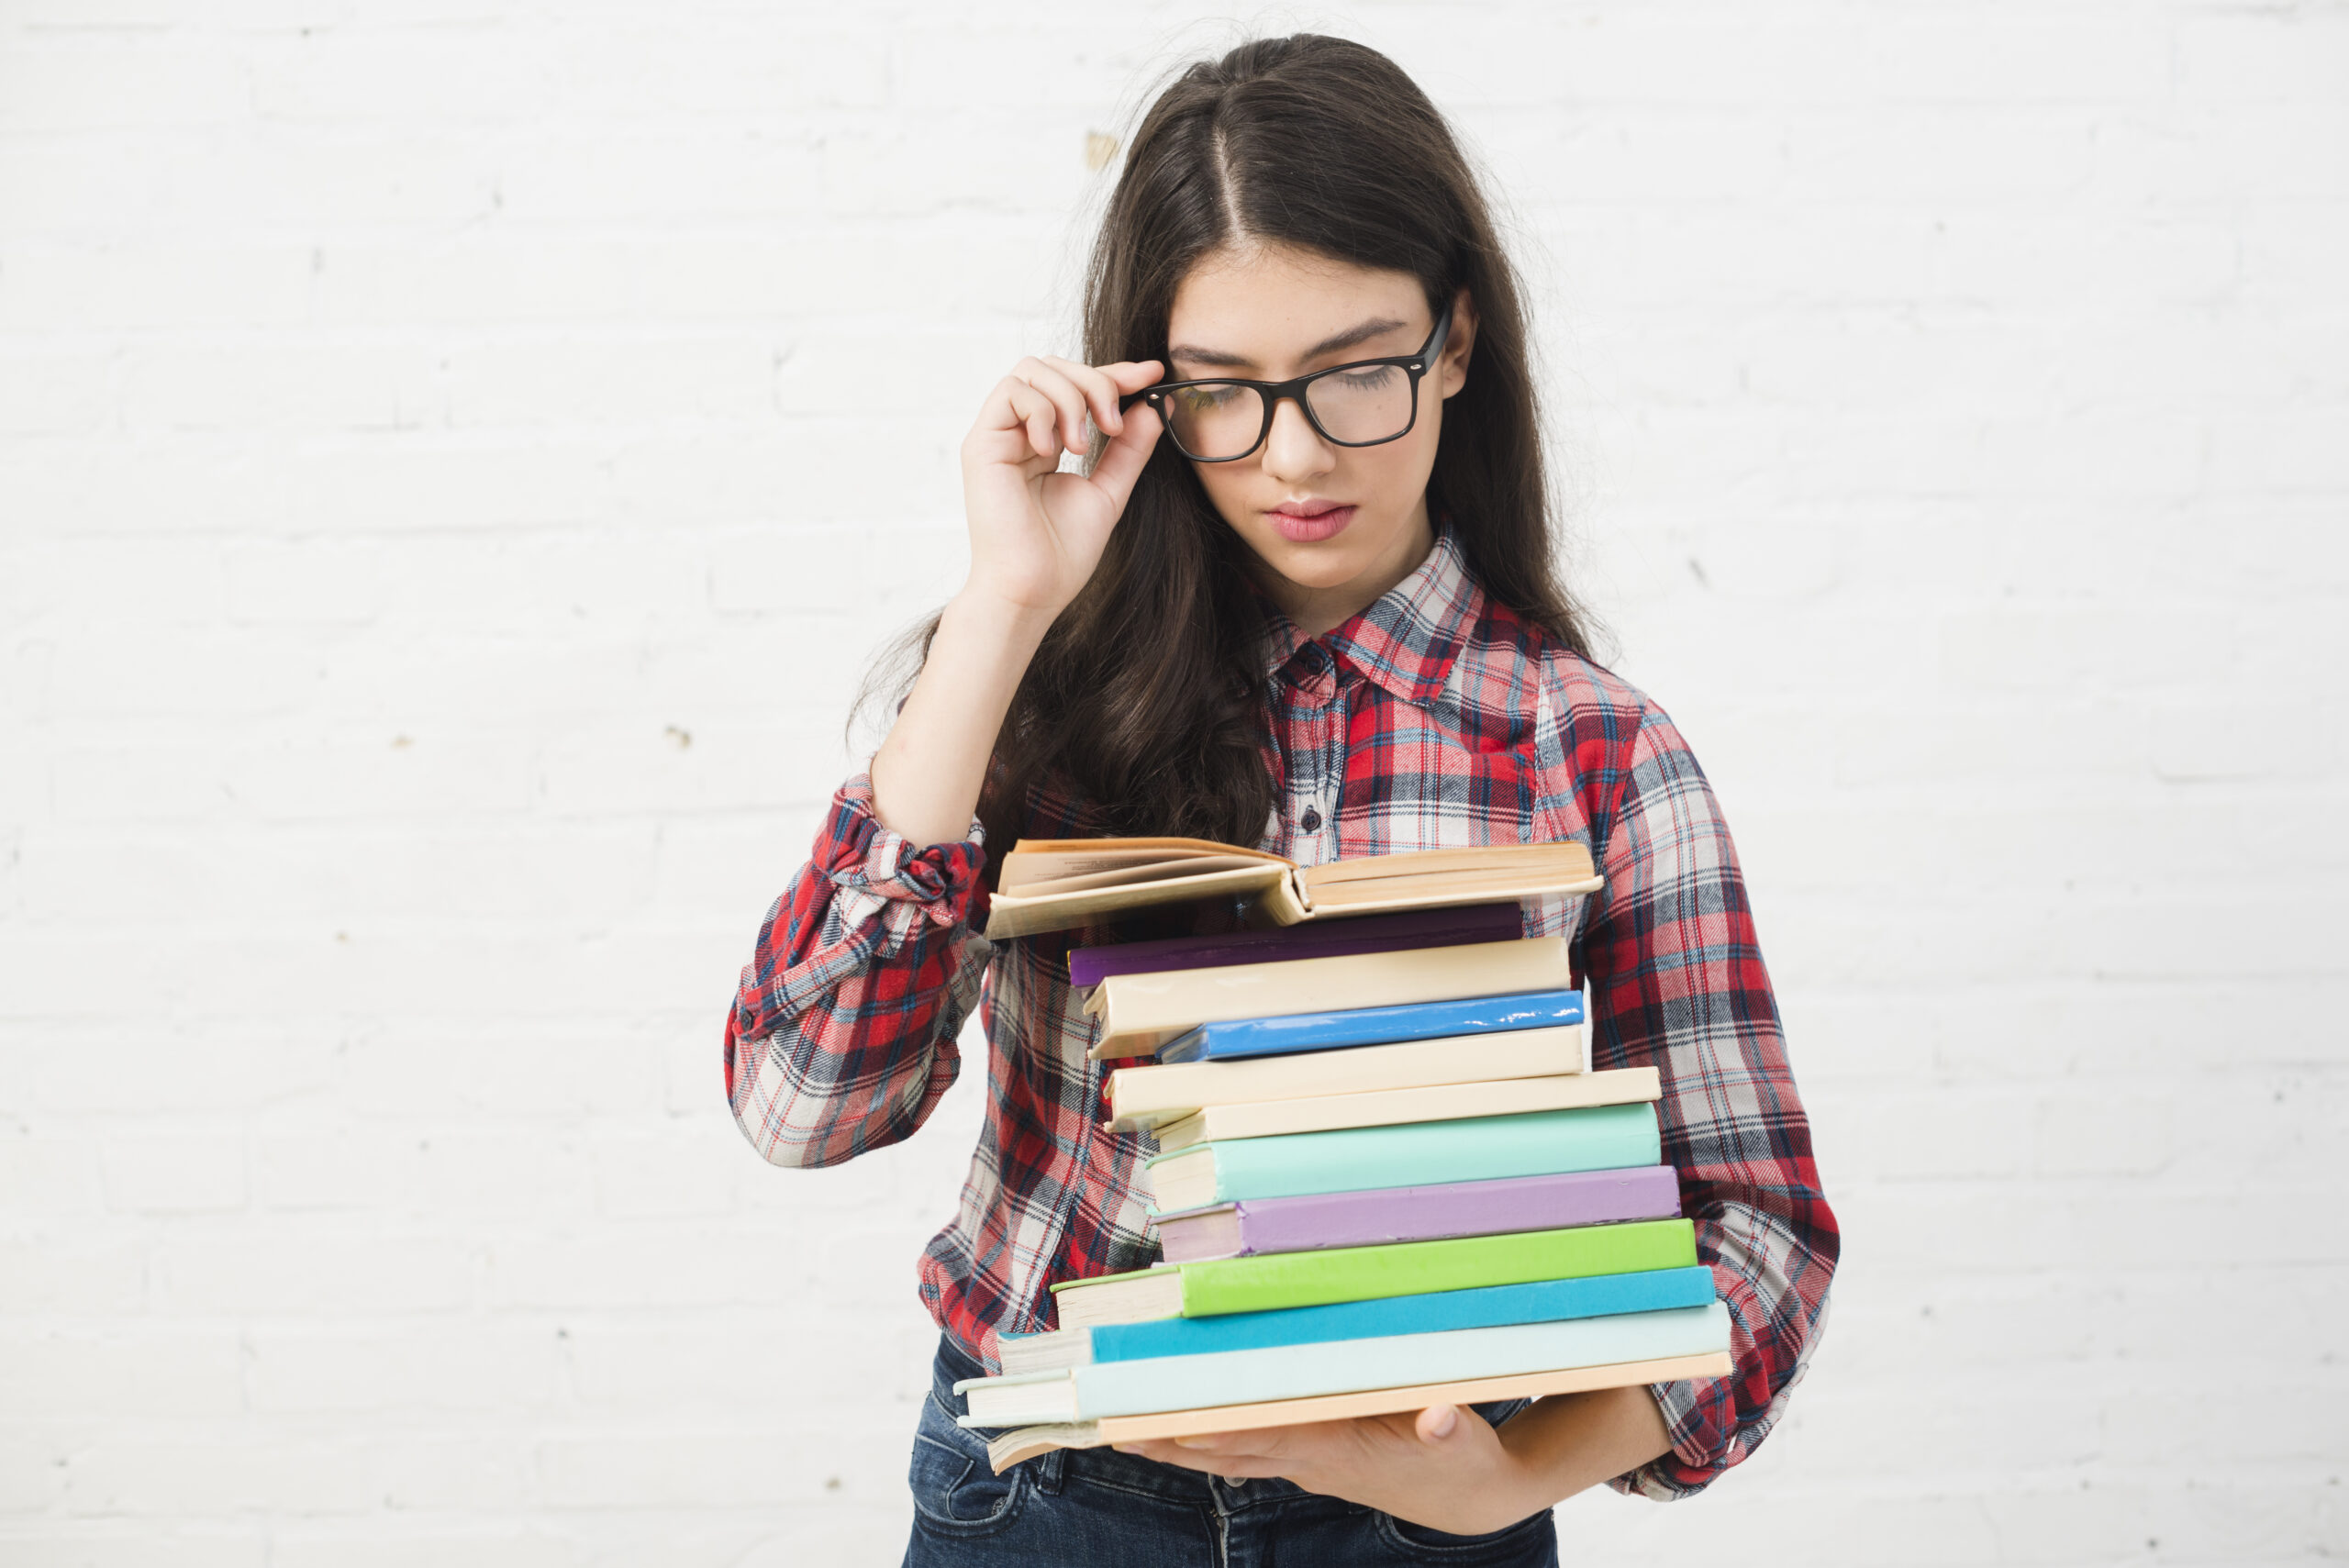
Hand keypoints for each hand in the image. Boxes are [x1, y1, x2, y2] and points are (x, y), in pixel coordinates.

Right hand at [959, 355, 1163, 619]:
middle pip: (1054, 366)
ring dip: (1070, 397)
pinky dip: (1042, 410)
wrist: (1033, 590)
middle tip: (1113, 424)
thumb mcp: (1109, 490)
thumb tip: (1157, 406)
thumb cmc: (1062, 553)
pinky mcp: (981, 444)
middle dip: (1095, 382)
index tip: (1153, 374)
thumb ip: (1129, 448)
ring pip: (1032, 370)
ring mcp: (998, 436)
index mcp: (1045, 441)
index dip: (1115, 374)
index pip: (1077, 386)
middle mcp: (1018, 433)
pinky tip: (1053, 449)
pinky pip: (1012, 391)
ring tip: (1081, 446)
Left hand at [1115, 1404, 1539, 1536]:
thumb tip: (1439, 1416)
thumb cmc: (1467, 1462)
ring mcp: (1307, 1463)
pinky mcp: (1310, 1458)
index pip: (1269, 1438)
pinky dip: (1207, 1442)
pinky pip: (1246, 1452)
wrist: (1471, 1498)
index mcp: (1340, 1449)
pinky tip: (1177, 1433)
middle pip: (1230, 1451)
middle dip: (1174, 1441)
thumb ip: (1449, 1427)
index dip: (1222, 1430)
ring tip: (1123, 1432)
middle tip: (1116, 1429)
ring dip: (1177, 1445)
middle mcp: (1311, 1460)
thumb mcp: (1467, 1443)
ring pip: (1230, 1455)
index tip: (1175, 1421)